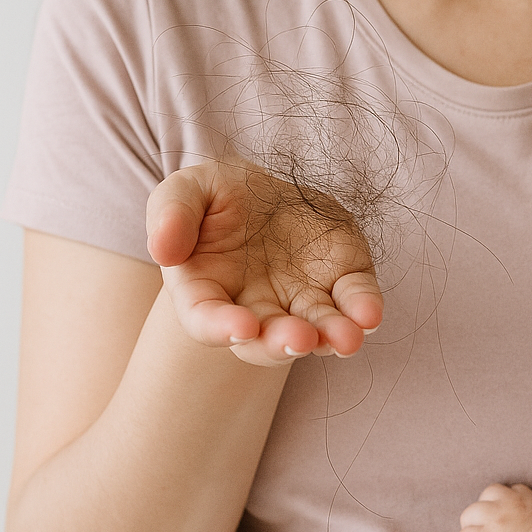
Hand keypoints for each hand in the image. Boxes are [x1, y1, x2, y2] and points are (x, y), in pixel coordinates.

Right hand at [146, 160, 382, 365]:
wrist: (266, 188)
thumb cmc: (217, 197)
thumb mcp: (186, 190)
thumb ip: (171, 214)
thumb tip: (163, 249)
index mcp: (207, 290)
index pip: (207, 318)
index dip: (221, 327)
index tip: (241, 327)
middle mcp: (255, 306)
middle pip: (266, 338)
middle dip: (283, 342)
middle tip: (300, 340)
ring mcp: (301, 298)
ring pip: (315, 328)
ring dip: (331, 336)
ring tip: (347, 338)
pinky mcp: (340, 278)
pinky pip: (354, 299)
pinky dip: (363, 309)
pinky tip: (369, 315)